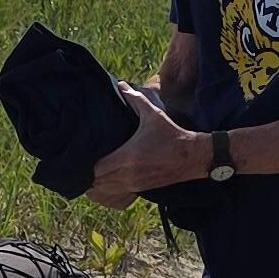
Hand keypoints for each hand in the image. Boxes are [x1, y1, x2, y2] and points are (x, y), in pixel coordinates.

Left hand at [86, 86, 206, 209]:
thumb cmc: (172, 134)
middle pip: (97, 182)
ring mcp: (134, 184)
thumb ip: (135, 99)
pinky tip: (107, 178)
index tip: (85, 154)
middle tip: (85, 162)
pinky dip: (109, 187)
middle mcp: (128, 174)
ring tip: (93, 170)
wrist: (193, 157)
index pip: (96, 169)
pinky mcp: (141, 189)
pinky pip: (117, 192)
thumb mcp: (153, 115)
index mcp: (127, 157)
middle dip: (89, 174)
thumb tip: (121, 84)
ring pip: (106, 190)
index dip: (87, 164)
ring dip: (98, 182)